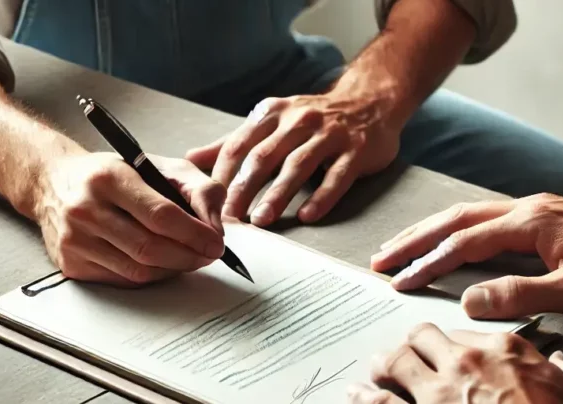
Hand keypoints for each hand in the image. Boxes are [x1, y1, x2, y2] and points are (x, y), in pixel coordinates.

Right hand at [35, 152, 225, 286]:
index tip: (216, 243)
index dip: (195, 234)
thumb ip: (199, 190)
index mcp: (110, 177)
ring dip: (173, 269)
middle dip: (189, 256)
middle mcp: (86, 209)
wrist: (54, 182)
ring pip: (138, 271)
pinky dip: (151, 276)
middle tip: (209, 255)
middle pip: (150, 248)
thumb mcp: (161, 166)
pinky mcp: (71, 263)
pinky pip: (123, 281)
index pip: (161, 215)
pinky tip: (162, 263)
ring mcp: (74, 239)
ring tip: (190, 258)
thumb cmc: (116, 174)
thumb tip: (215, 228)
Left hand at [185, 93, 400, 226]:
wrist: (370, 101)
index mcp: (273, 113)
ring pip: (298, 166)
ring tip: (261, 219)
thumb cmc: (315, 118)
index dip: (222, 175)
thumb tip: (192, 158)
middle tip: (228, 217)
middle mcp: (300, 120)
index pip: (239, 145)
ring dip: (277, 195)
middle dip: (243, 189)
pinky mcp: (356, 150)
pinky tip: (308, 215)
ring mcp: (330, 134)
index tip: (208, 203)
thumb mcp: (272, 121)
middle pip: (264, 156)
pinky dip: (321, 197)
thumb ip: (235, 141)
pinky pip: (336, 177)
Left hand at [347, 323, 562, 403]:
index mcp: (504, 351)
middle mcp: (466, 362)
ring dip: (384, 364)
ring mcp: (439, 393)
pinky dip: (364, 397)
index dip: (451, 343)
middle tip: (407, 353)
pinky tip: (355, 393)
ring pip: (396, 361)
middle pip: (423, 336)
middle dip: (413, 344)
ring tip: (376, 368)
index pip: (464, 331)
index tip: (446, 351)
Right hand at [371, 193, 562, 318]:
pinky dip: (459, 228)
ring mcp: (536, 208)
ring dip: (434, 229)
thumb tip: (469, 300)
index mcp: (530, 222)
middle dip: (415, 237)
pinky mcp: (545, 215)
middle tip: (381, 256)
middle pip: (457, 218)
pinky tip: (452, 237)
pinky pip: (488, 217)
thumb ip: (520, 294)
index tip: (399, 280)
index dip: (428, 263)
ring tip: (404, 245)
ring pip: (471, 214)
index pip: (464, 243)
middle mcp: (527, 208)